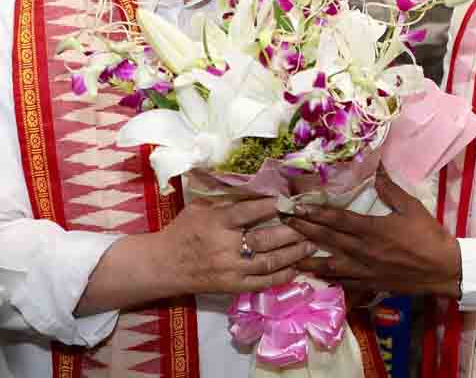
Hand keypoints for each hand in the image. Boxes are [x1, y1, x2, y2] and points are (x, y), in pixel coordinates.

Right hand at [153, 197, 313, 295]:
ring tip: (311, 246)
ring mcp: (231, 269)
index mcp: (217, 223)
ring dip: (293, 254)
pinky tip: (297, 269)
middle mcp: (226, 247)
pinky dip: (281, 277)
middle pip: (265, 239)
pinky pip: (262, 283)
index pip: (249, 212)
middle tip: (310, 224)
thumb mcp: (200, 207)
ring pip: (268, 262)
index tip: (291, 200)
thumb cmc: (183, 231)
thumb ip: (226, 200)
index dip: (272, 205)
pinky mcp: (233, 287)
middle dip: (291, 231)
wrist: (164, 265)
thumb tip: (256, 188)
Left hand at [288, 168, 460, 297]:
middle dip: (303, 231)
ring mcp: (364, 270)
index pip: (336, 220)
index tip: (296, 207)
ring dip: (308, 260)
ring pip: (329, 266)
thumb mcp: (411, 207)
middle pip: (326, 240)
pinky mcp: (370, 284)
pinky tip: (318, 278)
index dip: (314, 213)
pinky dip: (329, 280)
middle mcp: (363, 251)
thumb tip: (376, 169)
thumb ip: (390, 189)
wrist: (443, 269)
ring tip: (290, 256)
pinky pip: (344, 283)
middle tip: (283, 224)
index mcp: (372, 229)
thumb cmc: (428, 235)